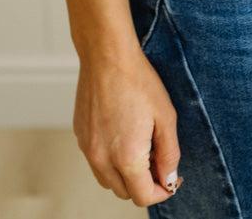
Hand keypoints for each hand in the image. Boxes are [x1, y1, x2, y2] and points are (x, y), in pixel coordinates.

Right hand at [73, 44, 182, 206]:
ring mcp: (87, 149)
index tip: (171, 178)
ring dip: (125, 174)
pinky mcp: (80, 136)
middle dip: (143, 184)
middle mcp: (102, 159)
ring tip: (139, 145)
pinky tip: (122, 132)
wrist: (107, 56)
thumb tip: (169, 179)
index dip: (162, 191)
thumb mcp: (165, 116)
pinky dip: (110, 159)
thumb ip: (170, 153)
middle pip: (124, 192)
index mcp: (126, 157)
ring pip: (108, 180)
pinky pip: (96, 161)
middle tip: (157, 158)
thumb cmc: (138, 81)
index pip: (143, 196)